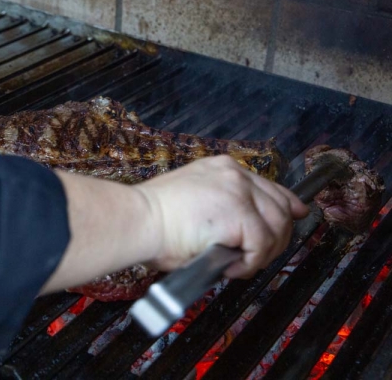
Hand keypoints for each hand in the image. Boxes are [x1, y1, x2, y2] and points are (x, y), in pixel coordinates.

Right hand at [135, 155, 307, 278]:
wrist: (138, 219)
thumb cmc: (155, 218)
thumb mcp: (194, 201)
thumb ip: (221, 208)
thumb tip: (236, 233)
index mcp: (224, 169)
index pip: (269, 186)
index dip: (288, 204)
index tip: (297, 214)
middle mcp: (235, 175)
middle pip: (280, 206)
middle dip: (278, 237)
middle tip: (258, 257)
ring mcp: (239, 192)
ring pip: (276, 227)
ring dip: (262, 253)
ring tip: (238, 265)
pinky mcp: (239, 213)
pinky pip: (261, 245)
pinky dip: (250, 263)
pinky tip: (231, 267)